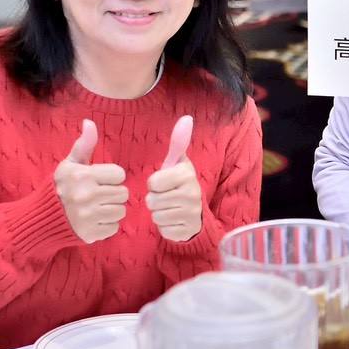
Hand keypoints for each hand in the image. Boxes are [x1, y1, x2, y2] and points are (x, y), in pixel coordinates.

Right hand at [54, 120, 129, 243]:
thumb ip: (84, 145)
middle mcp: (86, 195)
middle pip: (123, 193)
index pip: (119, 174)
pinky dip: (107, 225)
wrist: (42, 217)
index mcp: (83, 175)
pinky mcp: (90, 233)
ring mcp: (89, 216)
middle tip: (98, 195)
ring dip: (111, 209)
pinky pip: (114, 227)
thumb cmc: (60, 187)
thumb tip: (89, 122)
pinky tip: (94, 220)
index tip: (99, 180)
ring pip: (121, 211)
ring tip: (96, 207)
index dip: (111, 177)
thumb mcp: (70, 164)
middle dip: (113, 193)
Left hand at [146, 115, 202, 241]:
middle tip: (166, 197)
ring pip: (156, 215)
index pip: (153, 182)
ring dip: (158, 212)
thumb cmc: (179, 184)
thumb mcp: (178, 163)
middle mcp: (192, 194)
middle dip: (155, 200)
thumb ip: (179, 142)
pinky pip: (163, 229)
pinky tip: (173, 220)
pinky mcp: (186, 230)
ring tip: (169, 208)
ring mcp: (191, 214)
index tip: (164, 183)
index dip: (154, 183)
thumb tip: (187, 118)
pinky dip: (165, 225)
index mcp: (187, 175)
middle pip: (152, 200)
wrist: (196, 212)